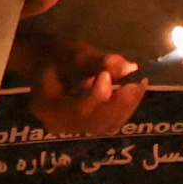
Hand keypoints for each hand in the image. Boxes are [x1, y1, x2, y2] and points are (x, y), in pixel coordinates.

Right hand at [28, 46, 148, 139]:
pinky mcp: (87, 127)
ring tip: (135, 84)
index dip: (98, 96)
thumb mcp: (75, 54)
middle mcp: (59, 124)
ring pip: (107, 125)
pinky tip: (128, 92)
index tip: (106, 75)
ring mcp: (74, 129)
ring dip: (127, 105)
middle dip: (121, 102)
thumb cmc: (57, 56)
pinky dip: (124, 108)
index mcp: (46, 106)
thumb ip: (100, 62)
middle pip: (96, 122)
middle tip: (137, 82)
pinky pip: (111, 124)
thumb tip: (131, 68)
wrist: (48, 64)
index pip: (77, 110)